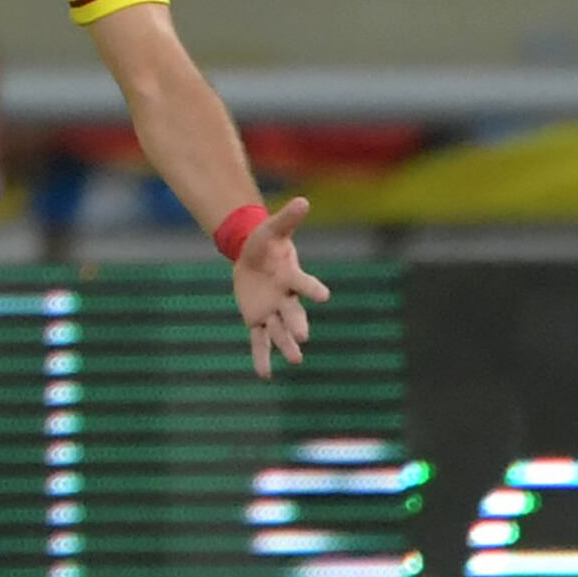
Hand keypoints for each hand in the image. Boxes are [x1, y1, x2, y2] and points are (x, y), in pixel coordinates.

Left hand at [232, 196, 330, 378]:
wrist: (253, 256)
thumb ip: (288, 218)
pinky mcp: (257, 320)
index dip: (312, 288)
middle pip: (293, 313)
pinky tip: (264, 376)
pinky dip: (261, 358)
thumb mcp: (273, 229)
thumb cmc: (267, 242)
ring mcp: (272, 312)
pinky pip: (259, 341)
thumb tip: (303, 200)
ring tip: (295, 360)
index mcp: (291, 276)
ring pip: (279, 331)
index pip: (304, 283)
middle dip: (298, 324)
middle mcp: (286, 298)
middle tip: (304, 337)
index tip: (324, 296)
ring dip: (286, 345)